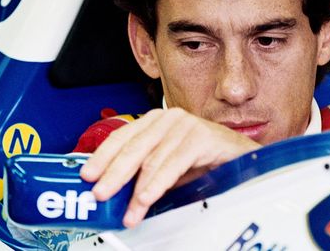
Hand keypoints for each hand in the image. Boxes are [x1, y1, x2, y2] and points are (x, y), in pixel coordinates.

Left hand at [79, 107, 260, 227]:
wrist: (242, 158)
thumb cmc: (205, 161)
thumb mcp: (168, 167)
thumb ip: (144, 173)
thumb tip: (115, 192)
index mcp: (155, 122)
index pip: (122, 136)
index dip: (102, 156)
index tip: (88, 175)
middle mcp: (168, 118)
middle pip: (133, 147)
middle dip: (114, 174)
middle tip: (100, 194)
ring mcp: (185, 125)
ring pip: (152, 159)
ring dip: (138, 190)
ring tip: (129, 210)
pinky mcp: (201, 136)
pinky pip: (173, 163)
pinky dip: (158, 184)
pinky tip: (147, 198)